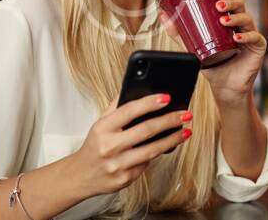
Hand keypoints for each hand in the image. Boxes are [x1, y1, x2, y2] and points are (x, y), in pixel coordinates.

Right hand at [69, 93, 192, 197]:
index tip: (167, 97)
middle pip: (145, 130)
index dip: (149, 102)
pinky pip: (146, 164)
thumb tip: (134, 89)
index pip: (129, 111)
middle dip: (169, 121)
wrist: (81, 175)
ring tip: (186, 131)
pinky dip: (157, 154)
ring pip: (152, 150)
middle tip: (185, 115)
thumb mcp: (99, 123)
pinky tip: (167, 146)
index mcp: (103, 128)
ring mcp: (117, 164)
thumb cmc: (94, 145)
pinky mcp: (125, 179)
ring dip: (172, 140)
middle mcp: (109, 146)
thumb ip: (116, 107)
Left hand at [159, 0, 265, 107]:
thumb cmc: (212, 63)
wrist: (224, 86)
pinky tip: (237, 37)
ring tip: (223, 20)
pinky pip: (255, 37)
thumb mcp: (193, 45)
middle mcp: (241, 23)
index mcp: (228, 17)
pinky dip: (246, 36)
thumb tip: (163, 16)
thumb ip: (179, 32)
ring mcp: (250, 34)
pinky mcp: (258, 47)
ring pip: (246, 18)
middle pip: (241, 3)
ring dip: (235, 17)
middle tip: (218, 4)